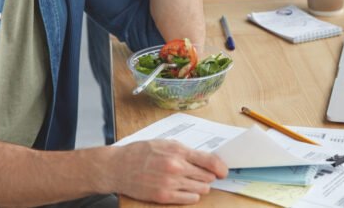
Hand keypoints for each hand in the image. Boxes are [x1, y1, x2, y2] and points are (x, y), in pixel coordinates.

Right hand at [108, 140, 226, 203]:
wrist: (119, 166)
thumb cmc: (141, 152)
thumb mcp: (165, 143)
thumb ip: (184, 151)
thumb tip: (203, 159)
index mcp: (178, 151)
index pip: (209, 160)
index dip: (220, 167)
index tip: (224, 171)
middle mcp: (176, 167)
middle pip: (206, 176)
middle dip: (207, 176)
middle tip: (203, 175)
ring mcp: (171, 183)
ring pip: (201, 189)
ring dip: (200, 186)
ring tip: (191, 182)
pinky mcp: (164, 197)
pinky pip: (190, 200)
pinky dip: (191, 196)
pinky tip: (185, 190)